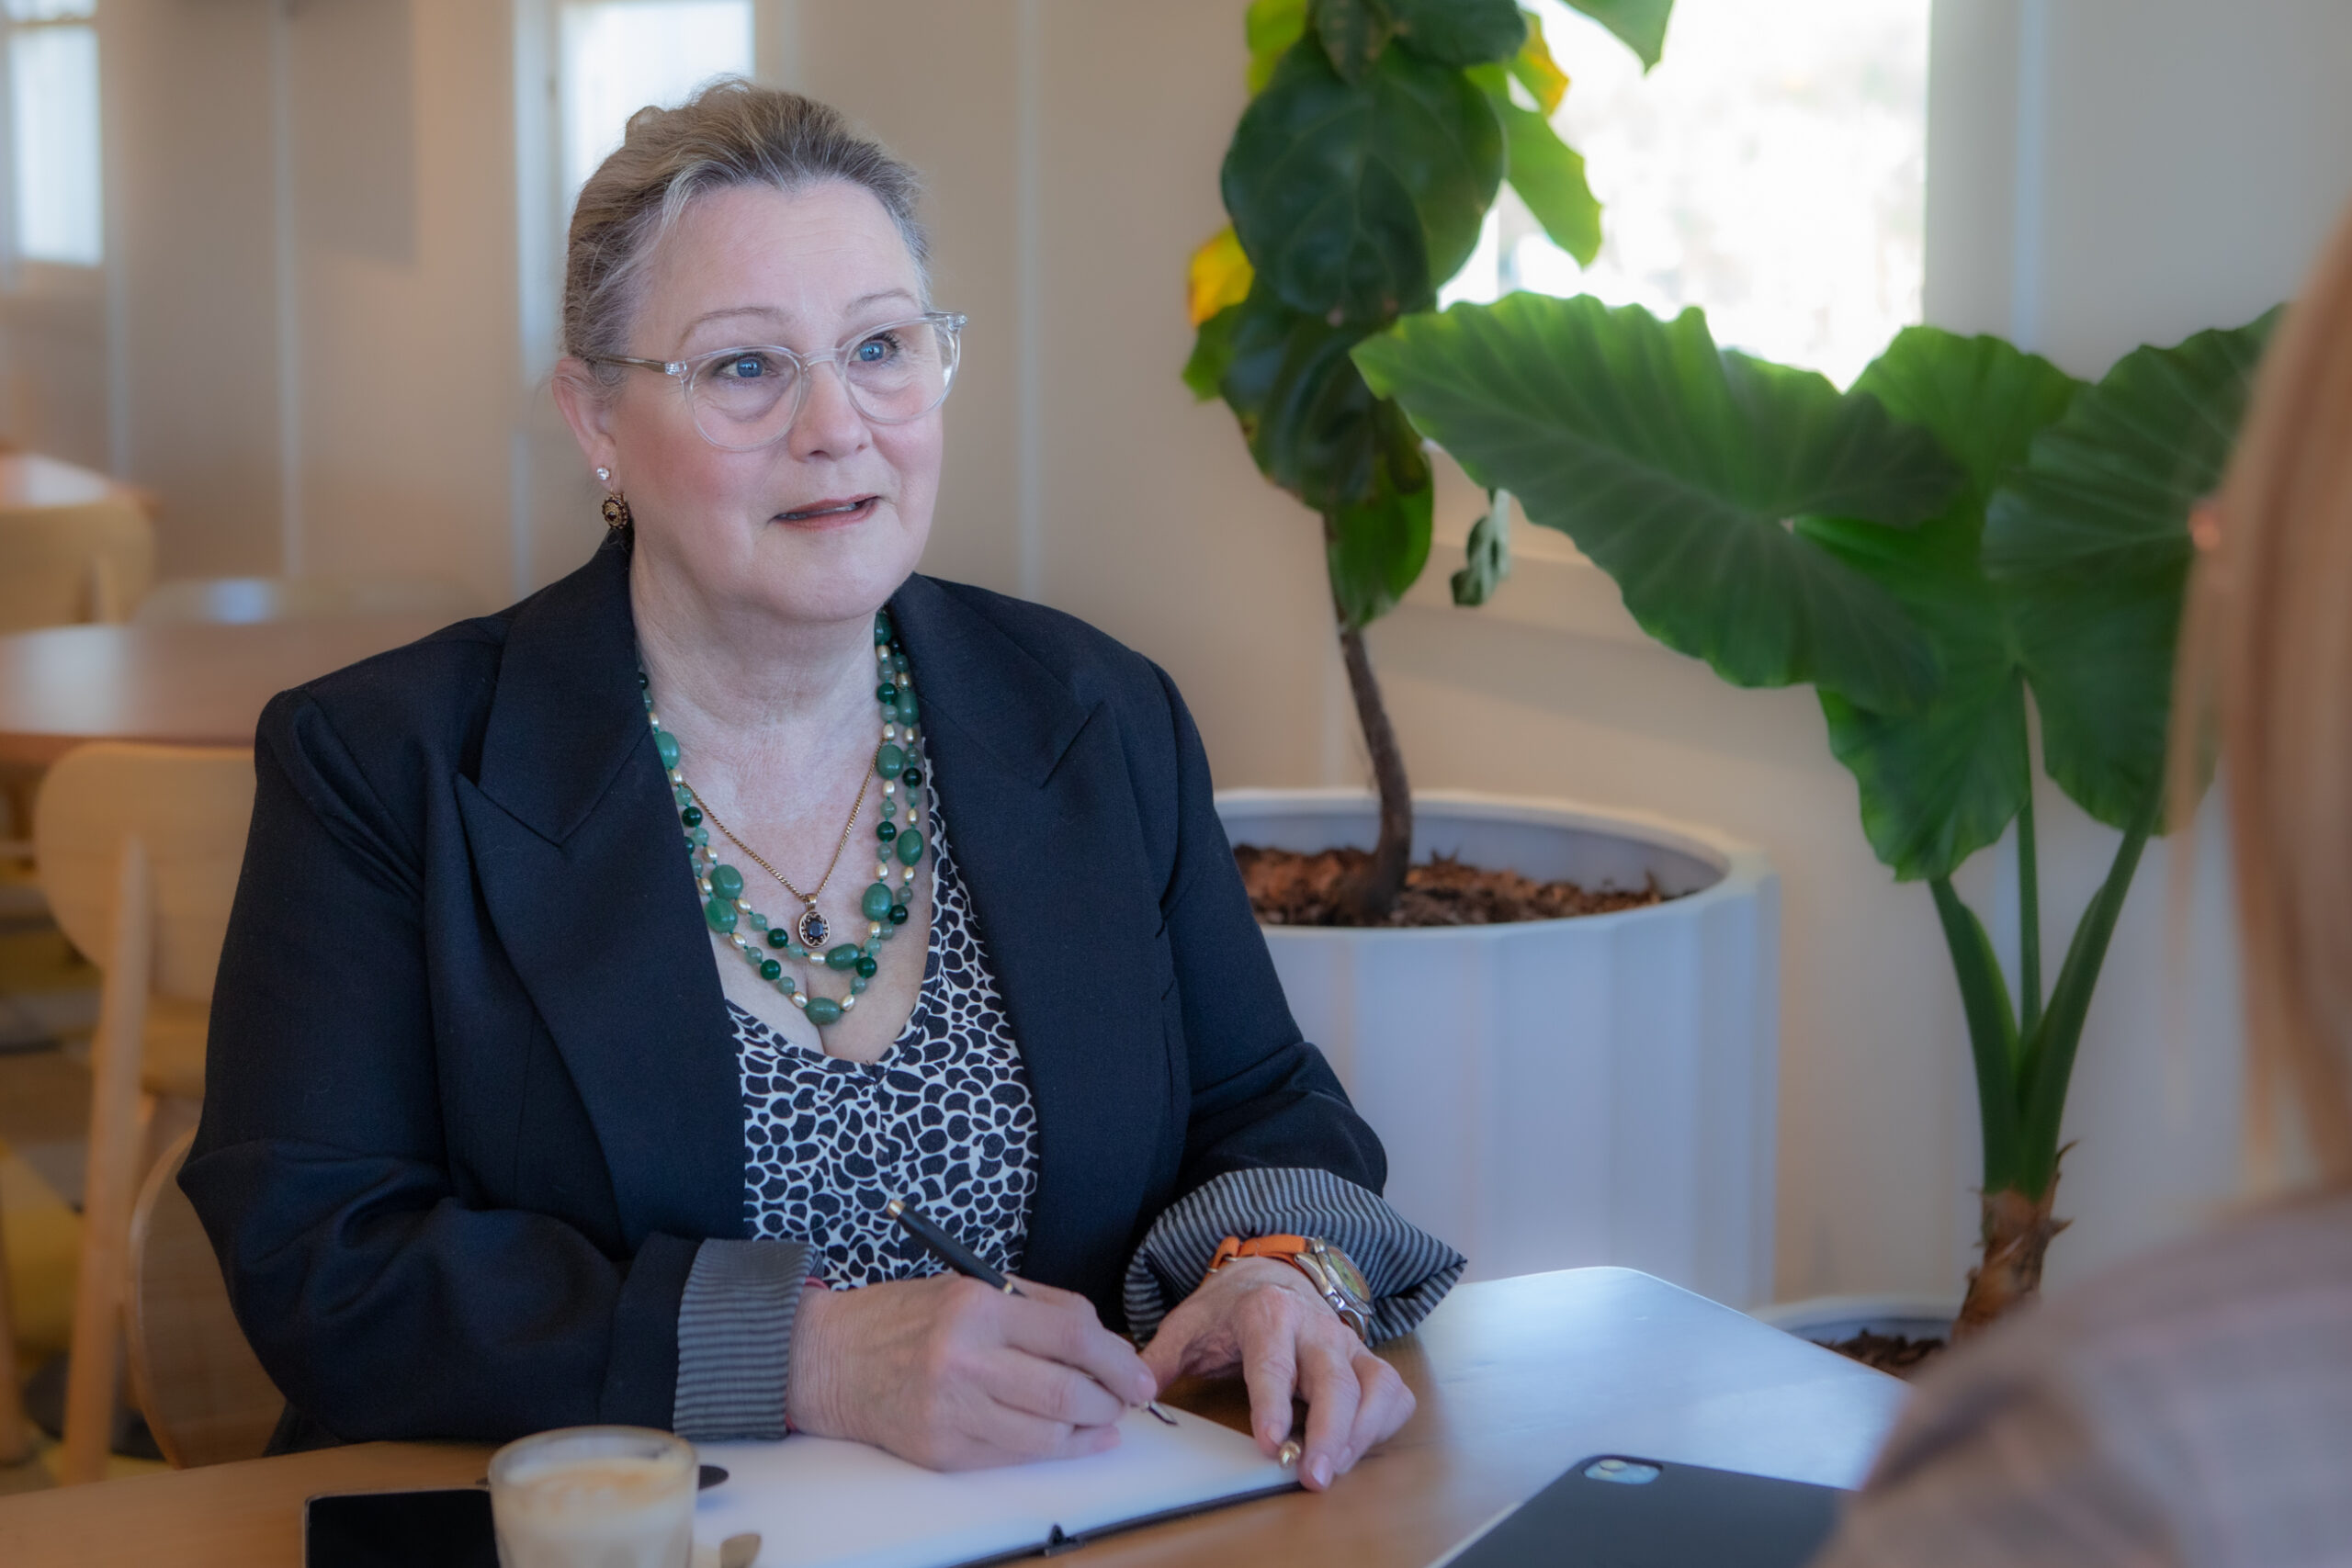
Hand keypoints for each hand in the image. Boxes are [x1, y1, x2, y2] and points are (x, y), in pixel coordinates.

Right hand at [787, 1274, 1157, 1469]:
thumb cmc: (900, 1317)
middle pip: (1066, 1390)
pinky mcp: (942, 1451)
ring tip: (1103, 1418)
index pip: (1071, 1333)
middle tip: (1127, 1398)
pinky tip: (1072, 1438)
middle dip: (1111, 1399)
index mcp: (976, 1307)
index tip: (1139, 1372)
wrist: (826, 1359)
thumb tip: (1101, 1341)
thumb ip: (1035, 1307)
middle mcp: (965, 1360)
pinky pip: (1015, 1455)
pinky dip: (1054, 1449)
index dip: (1117, 1358)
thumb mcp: (967, 1287)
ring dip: (1089, 1429)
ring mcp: (952, 1411)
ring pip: (1047, 1432)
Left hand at [1140, 1256, 1413, 1491]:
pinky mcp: (1368, 1362)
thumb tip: (1135, 1393)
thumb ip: (1159, 1359)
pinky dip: (1383, 1424)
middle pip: (1335, 1380)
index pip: (1273, 1362)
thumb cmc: (1229, 1309)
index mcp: (1267, 1314)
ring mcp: (1348, 1344)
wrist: (1272, 1274)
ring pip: (1375, 1387)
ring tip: (1333, 1470)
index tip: (1270, 1442)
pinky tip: (1356, 1449)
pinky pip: (1393, 1393)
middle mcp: (1316, 1327)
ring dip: (1360, 1434)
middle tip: (1313, 1475)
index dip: (1273, 1403)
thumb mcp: (1188, 1325)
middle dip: (1329, 1431)